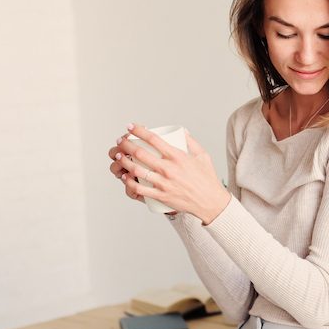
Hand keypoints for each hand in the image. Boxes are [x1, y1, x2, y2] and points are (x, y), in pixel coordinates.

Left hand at [112, 124, 230, 223]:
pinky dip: (129, 182)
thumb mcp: (203, 155)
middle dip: (126, 144)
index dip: (139, 130)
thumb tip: (181, 131)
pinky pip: (140, 189)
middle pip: (140, 153)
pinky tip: (124, 176)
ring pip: (136, 170)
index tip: (131, 127)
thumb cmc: (207, 178)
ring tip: (118, 156)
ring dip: (123, 161)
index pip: (153, 139)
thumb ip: (191, 142)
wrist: (210, 201)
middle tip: (120, 141)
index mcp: (178, 156)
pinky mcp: (161, 195)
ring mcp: (163, 183)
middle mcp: (169, 169)